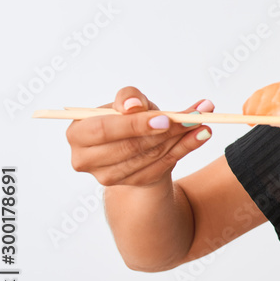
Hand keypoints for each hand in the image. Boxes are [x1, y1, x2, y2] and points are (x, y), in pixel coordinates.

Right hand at [66, 87, 214, 187]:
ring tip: (201, 122)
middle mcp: (86, 159)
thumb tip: (134, 104)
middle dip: (164, 132)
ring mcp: (108, 177)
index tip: (165, 119)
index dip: (134, 125)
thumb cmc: (127, 120)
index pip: (104, 130)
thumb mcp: (128, 103)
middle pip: (129, 146)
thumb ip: (129, 97)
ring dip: (179, 139)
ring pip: (149, 157)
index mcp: (78, 133)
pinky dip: (184, 149)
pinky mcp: (132, 183)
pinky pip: (162, 166)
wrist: (136, 146)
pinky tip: (201, 135)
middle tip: (192, 118)